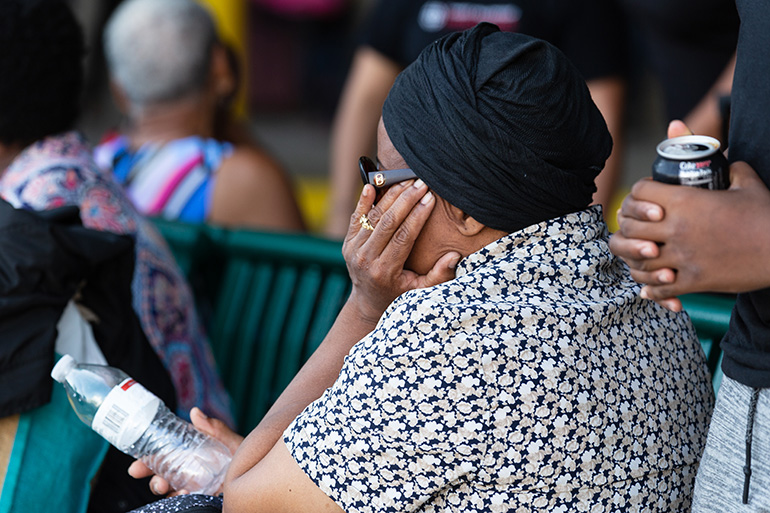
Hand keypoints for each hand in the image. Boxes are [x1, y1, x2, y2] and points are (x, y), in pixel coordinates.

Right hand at [128, 407, 243, 495]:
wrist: (259, 475)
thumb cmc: (244, 455)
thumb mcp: (230, 441)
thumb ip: (215, 429)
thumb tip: (195, 412)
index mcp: (192, 453)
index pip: (165, 454)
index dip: (148, 457)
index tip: (137, 461)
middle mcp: (189, 470)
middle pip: (161, 473)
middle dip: (149, 474)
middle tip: (141, 472)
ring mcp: (194, 485)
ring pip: (169, 489)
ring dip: (161, 487)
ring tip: (164, 485)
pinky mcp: (201, 498)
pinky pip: (183, 501)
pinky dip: (179, 498)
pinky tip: (183, 494)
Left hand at [342, 181, 460, 322]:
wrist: (368, 301)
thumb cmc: (399, 294)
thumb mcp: (420, 291)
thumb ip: (438, 275)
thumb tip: (454, 256)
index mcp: (384, 271)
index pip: (403, 237)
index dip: (417, 215)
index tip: (430, 198)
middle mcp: (365, 259)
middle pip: (387, 222)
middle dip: (406, 199)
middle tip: (421, 182)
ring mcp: (353, 249)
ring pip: (373, 216)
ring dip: (390, 195)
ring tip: (407, 180)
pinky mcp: (347, 241)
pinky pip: (356, 216)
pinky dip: (364, 200)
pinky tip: (373, 184)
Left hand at [610, 121, 769, 309]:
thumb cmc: (766, 217)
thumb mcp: (748, 184)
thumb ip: (731, 167)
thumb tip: (727, 158)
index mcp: (686, 201)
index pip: (639, 192)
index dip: (637, 194)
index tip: (645, 201)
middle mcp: (678, 228)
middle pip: (630, 226)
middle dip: (630, 226)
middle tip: (638, 229)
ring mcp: (684, 257)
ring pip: (638, 260)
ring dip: (636, 258)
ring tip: (642, 256)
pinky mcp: (694, 281)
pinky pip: (659, 289)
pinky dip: (652, 288)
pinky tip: (653, 284)